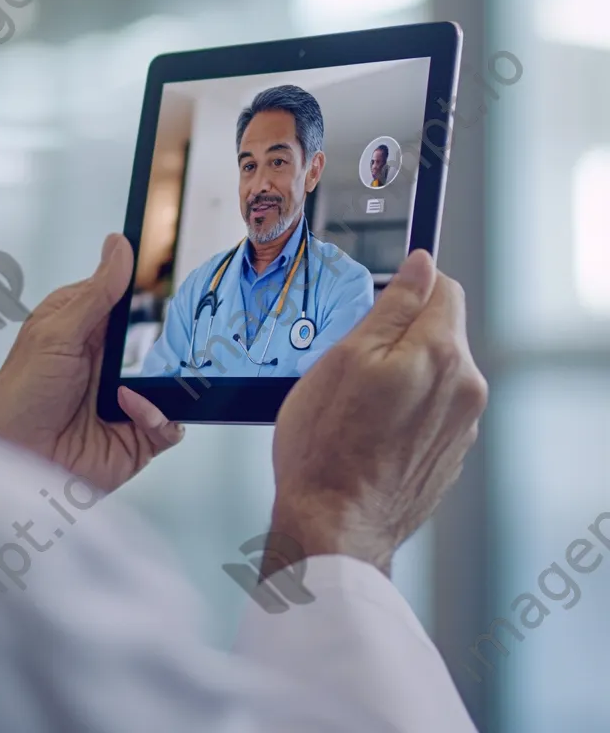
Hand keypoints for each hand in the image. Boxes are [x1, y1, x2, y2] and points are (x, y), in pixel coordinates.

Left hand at [0, 234, 184, 491]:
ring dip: (161, 382)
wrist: (13, 462)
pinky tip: (131, 409)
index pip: (122, 299)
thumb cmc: (18, 396)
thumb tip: (119, 246)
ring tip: (130, 389)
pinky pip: (168, 423)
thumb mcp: (57, 333)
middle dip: (167, 339)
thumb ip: (97, 292)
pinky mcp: (136, 436)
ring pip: (170, 382)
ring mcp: (124, 400)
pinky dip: (158, 415)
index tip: (160, 269)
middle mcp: (106, 363)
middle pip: (154, 339)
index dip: (141, 288)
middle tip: (171, 333)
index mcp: (83, 331)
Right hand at [268, 250, 487, 577]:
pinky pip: (431, 406)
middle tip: (351, 358)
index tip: (376, 301)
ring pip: (434, 368)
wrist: (334, 524)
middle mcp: (464, 388)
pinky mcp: (449, 452)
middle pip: (440, 328)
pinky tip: (368, 426)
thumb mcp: (346, 357)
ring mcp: (461, 425)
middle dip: (399, 331)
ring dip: (402, 368)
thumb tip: (420, 266)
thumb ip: (393, 305)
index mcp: (441, 355)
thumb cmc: (326, 447)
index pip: (442, 286)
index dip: (406, 285)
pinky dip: (405, 404)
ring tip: (356, 399)